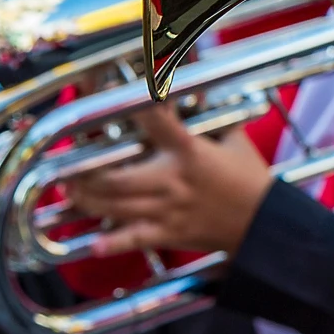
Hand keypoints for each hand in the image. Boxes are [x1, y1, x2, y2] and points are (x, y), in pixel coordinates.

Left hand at [66, 105, 275, 257]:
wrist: (265, 223)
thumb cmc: (250, 178)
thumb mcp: (234, 139)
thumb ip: (212, 115)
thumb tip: (195, 89)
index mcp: (190, 152)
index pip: (155, 120)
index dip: (132, 102)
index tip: (109, 89)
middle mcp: (172, 181)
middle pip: (116, 178)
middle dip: (85, 173)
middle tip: (67, 164)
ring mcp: (167, 210)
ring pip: (115, 207)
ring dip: (87, 199)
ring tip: (69, 189)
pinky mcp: (168, 233)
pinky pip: (135, 240)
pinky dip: (112, 244)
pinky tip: (95, 243)